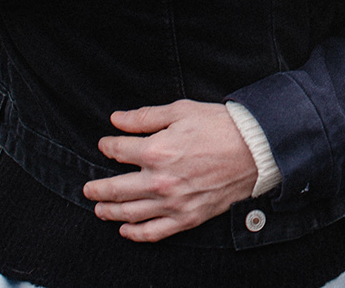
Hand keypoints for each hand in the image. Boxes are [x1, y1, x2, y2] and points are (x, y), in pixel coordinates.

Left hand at [85, 100, 258, 242]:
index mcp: (156, 151)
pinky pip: (154, 232)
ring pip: (130, 213)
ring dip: (110, 212)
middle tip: (88, 188)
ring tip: (99, 209)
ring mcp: (173, 203)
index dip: (107, 147)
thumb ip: (145, 117)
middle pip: (116, 189)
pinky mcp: (187, 218)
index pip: (118, 152)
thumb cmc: (220, 126)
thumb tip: (116, 119)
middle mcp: (160, 181)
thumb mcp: (181, 110)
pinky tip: (126, 230)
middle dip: (98, 188)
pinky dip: (136, 234)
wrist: (256, 149)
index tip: (104, 145)